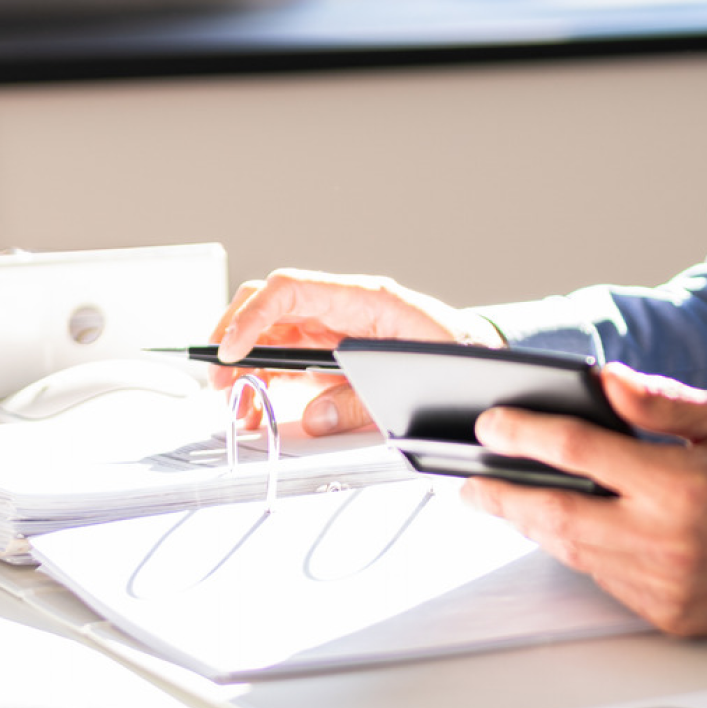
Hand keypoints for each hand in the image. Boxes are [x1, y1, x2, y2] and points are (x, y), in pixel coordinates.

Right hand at [207, 269, 502, 436]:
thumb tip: (313, 418)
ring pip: (272, 335)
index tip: (231, 352)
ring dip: (246, 368)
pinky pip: (289, 358)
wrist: (484, 357)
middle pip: (269, 306)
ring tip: (239, 407)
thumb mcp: (414, 378)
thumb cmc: (458, 353)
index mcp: (364, 297)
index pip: (290, 289)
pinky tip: (258, 408)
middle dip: (235, 339)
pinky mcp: (335, 350)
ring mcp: (336, 327)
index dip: (251, 317)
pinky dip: (267, 380)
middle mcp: (343, 307)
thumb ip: (361, 401)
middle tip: (222, 383)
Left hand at [462, 364, 706, 637]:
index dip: (526, 434)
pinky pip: (606, 581)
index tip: (493, 424)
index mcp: (682, 486)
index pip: (580, 452)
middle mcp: (668, 543)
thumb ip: (661, 403)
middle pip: (557, 515)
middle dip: (504, 493)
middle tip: (471, 480)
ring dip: (534, 524)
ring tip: (506, 498)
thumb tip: (604, 382)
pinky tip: (564, 528)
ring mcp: (667, 587)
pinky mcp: (671, 618)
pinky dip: (579, 551)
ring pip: (575, 553)